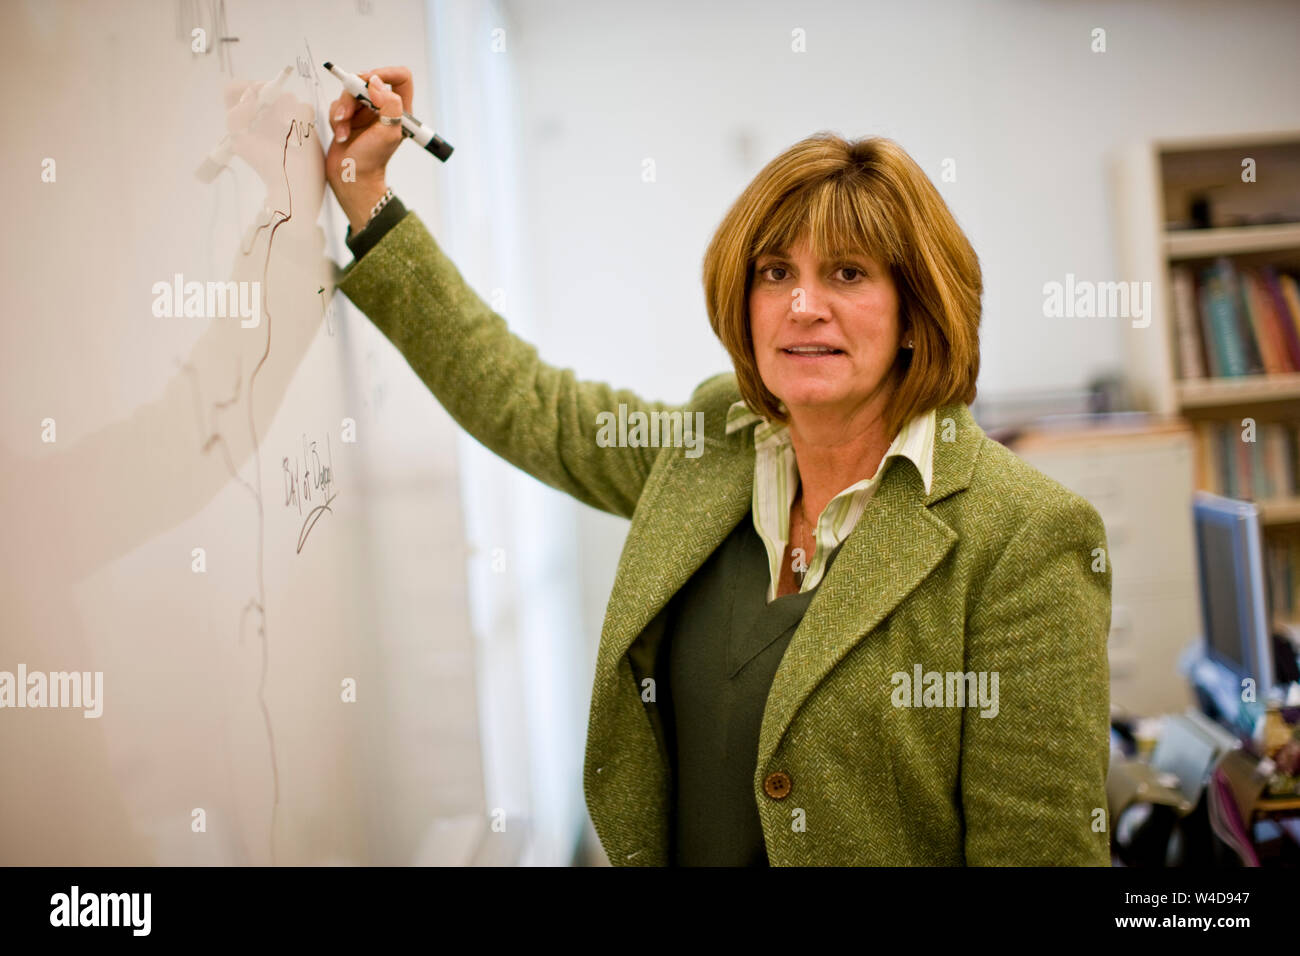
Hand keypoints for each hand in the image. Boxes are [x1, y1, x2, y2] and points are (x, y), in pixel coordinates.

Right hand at [325, 66, 414, 231]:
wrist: (351, 176)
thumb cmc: (372, 160)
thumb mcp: (389, 133)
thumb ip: (390, 104)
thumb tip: (376, 82)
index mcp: (399, 110)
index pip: (401, 78)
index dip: (386, 73)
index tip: (369, 81)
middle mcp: (382, 108)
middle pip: (367, 81)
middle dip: (353, 96)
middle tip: (347, 113)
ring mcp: (365, 112)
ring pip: (349, 93)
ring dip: (343, 111)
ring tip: (343, 131)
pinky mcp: (349, 116)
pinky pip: (338, 104)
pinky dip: (336, 118)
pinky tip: (341, 135)